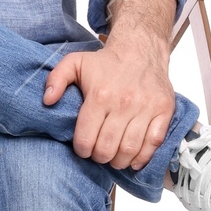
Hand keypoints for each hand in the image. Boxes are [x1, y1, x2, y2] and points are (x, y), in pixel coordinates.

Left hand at [43, 0, 176, 170]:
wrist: (141, 49)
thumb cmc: (106, 62)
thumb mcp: (74, 63)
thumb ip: (56, 79)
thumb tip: (47, 100)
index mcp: (100, 95)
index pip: (86, 138)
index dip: (81, 150)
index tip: (82, 149)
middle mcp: (123, 103)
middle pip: (107, 148)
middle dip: (99, 157)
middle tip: (98, 154)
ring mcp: (146, 108)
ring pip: (130, 150)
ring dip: (119, 161)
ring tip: (113, 158)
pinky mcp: (163, 111)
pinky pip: (154, 143)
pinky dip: (143, 157)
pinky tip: (133, 160)